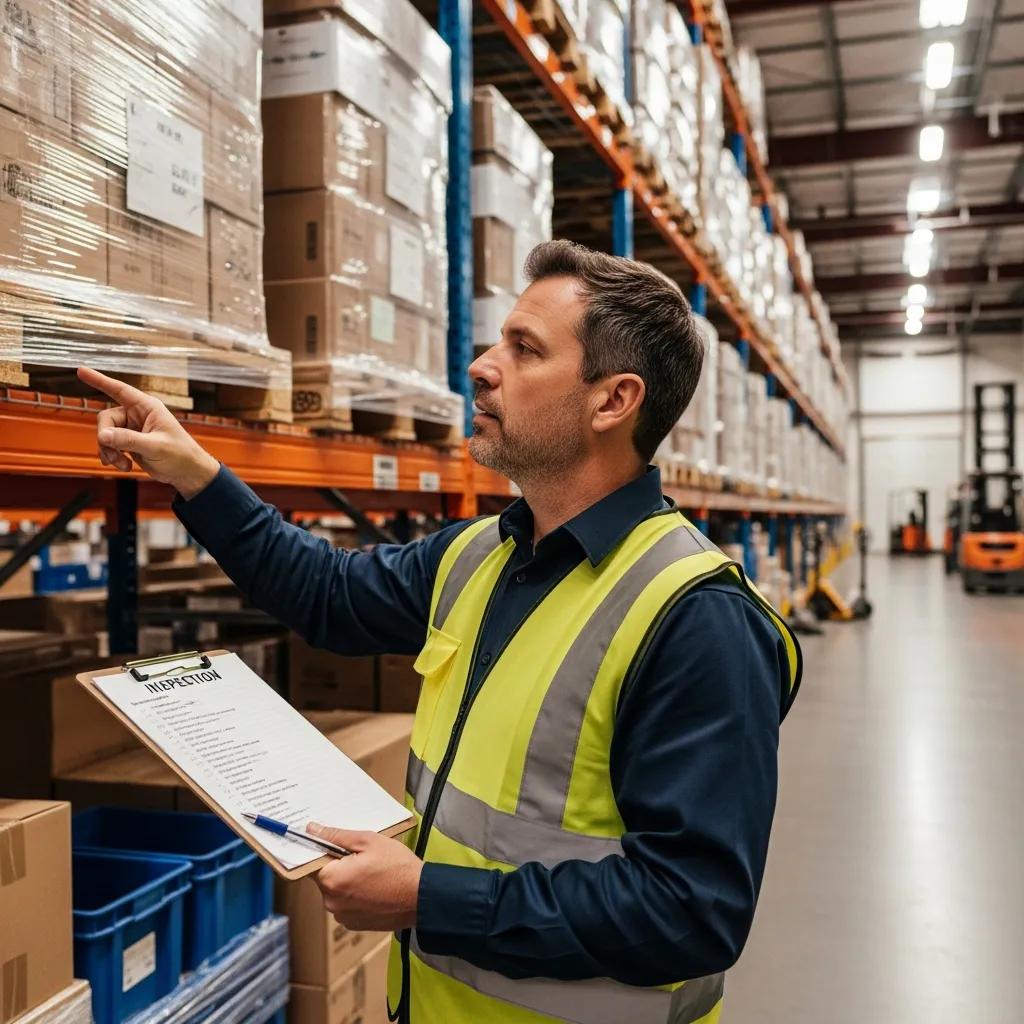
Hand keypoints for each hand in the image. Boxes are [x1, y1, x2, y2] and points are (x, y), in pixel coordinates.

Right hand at [77, 367, 219, 498]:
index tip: (80, 370)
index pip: (119, 389)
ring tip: (122, 464)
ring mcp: (132, 429)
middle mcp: (137, 415)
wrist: (187, 472)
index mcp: (147, 407)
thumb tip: (103, 435)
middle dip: (106, 438)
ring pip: (105, 434)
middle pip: (106, 419)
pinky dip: (112, 456)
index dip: (99, 380)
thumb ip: (129, 440)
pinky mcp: (129, 443)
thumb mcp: (155, 446)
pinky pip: (109, 445)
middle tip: (114, 455)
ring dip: (109, 451)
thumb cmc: (180, 454)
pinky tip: (124, 466)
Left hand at [308, 822, 422, 931]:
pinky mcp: (354, 924)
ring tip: (373, 873)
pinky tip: (375, 888)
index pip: (312, 862)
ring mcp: (343, 916)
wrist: (421, 897)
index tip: (337, 846)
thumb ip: (336, 836)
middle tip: (363, 857)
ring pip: (336, 891)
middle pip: (325, 877)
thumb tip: (313, 829)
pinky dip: (356, 896)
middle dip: (339, 865)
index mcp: (331, 880)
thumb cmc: (397, 867)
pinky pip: (347, 904)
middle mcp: (331, 902)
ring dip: (348, 881)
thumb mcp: (368, 841)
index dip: (324, 851)